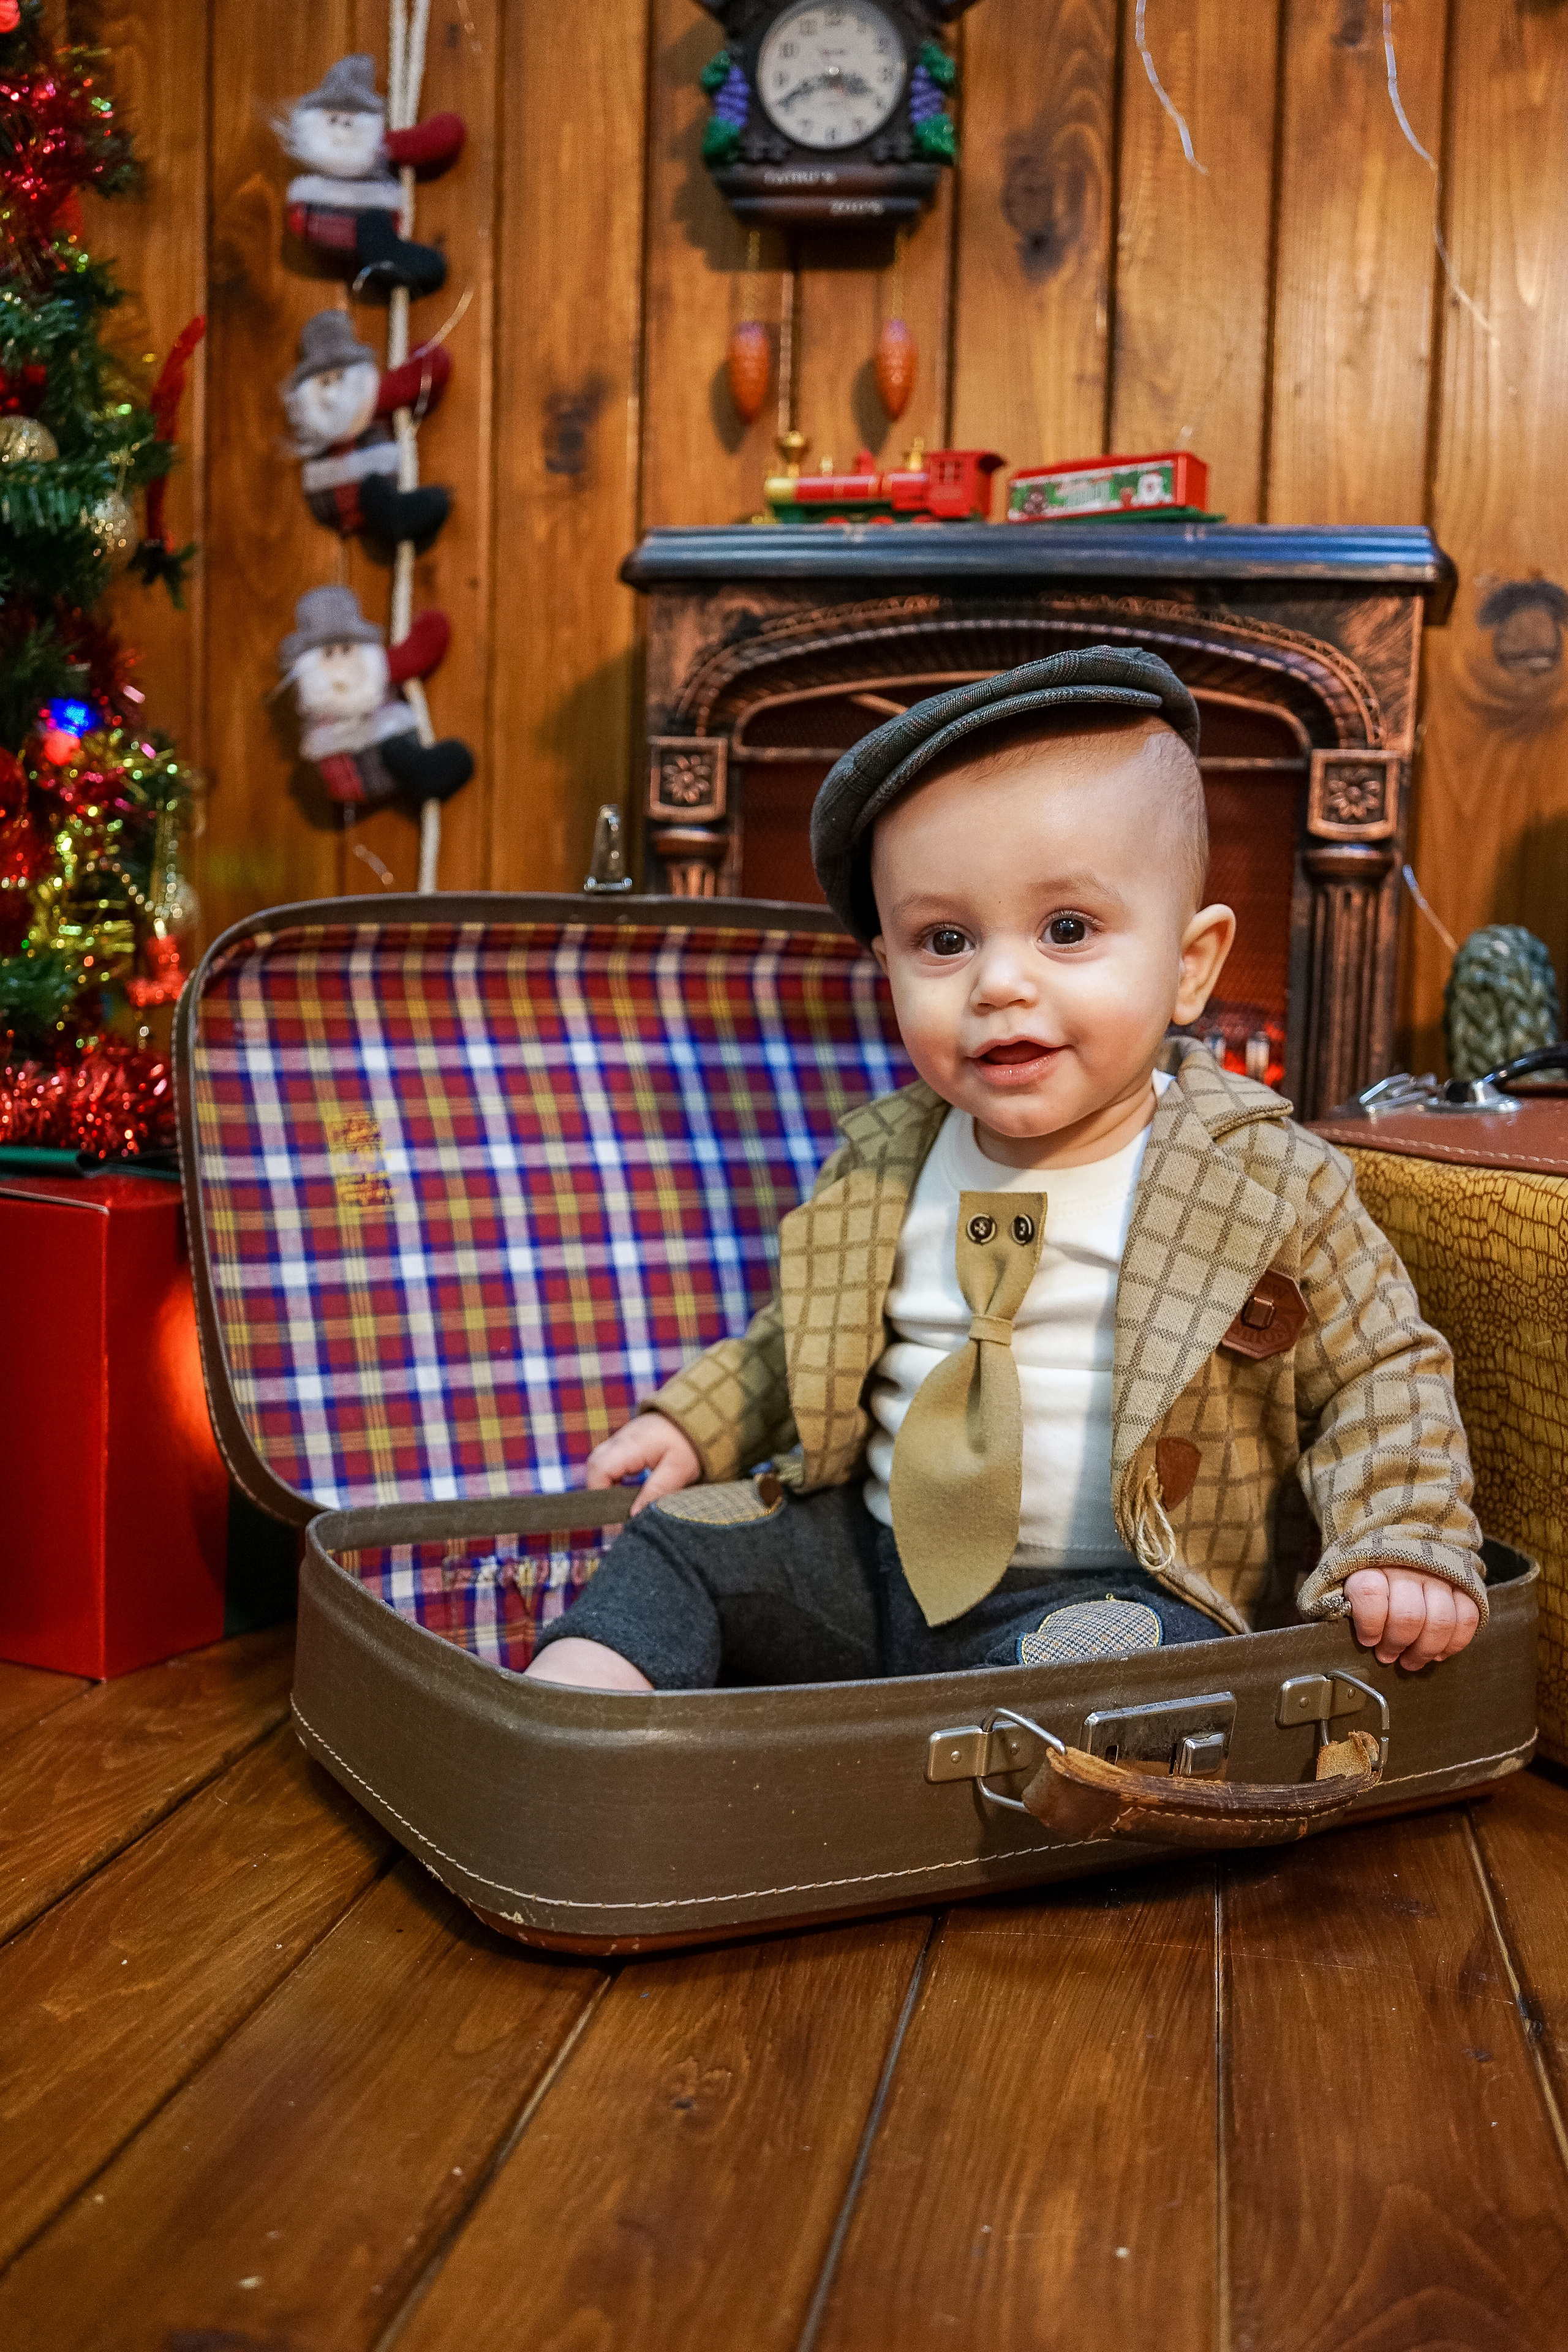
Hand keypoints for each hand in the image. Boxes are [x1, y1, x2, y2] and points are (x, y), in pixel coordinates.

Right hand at [585, 1413, 700, 1513]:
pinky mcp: (625, 1442)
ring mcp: (621, 1439)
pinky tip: (624, 1490)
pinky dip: (612, 1477)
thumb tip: (633, 1514)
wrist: (697, 1415)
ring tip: (620, 1503)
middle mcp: (621, 1439)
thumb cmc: (689, 1443)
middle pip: (594, 1466)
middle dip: (600, 1491)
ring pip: (599, 1463)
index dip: (600, 1494)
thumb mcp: (678, 1470)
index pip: (600, 1469)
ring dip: (605, 1484)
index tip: (613, 1514)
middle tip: (615, 1512)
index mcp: (632, 1445)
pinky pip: (608, 1460)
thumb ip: (655, 1491)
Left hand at [1344, 1567, 1480, 1669]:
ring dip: (1425, 1650)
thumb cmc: (1370, 1571)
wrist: (1400, 1539)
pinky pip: (1467, 1618)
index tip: (1368, 1640)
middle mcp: (1408, 1566)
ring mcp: (1439, 1575)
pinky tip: (1438, 1653)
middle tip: (1388, 1656)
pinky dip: (1454, 1642)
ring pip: (1440, 1621)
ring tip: (1411, 1660)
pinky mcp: (1463, 1584)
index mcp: (1373, 1563)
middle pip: (1408, 1615)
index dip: (1370, 1623)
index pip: (1371, 1593)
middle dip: (1397, 1644)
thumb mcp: (1348, 1579)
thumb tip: (1351, 1633)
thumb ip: (1347, 1602)